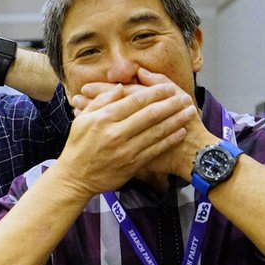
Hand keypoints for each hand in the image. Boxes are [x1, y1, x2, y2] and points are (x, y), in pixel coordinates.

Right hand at [58, 79, 196, 197]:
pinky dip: (169, 140)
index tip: (168, 87)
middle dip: (170, 104)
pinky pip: (155, 150)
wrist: (75, 178)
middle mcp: (116, 133)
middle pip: (149, 114)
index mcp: (103, 118)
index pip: (134, 100)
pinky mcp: (132, 165)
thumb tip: (120, 87)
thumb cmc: (78, 146)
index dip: (155, 92)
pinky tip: (180, 132)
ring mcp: (125, 150)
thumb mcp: (82, 119)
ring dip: (176, 120)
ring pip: (156, 131)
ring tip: (189, 111)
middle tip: (185, 97)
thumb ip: (101, 101)